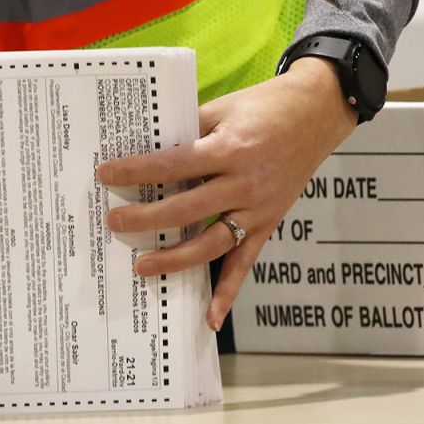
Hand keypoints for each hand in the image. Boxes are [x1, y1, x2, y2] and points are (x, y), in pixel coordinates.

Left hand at [98, 59, 357, 329]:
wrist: (318, 112)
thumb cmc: (265, 106)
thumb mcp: (223, 108)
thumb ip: (188, 131)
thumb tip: (146, 150)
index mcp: (229, 149)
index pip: (173, 165)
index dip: (136, 172)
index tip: (106, 176)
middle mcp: (244, 183)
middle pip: (186, 209)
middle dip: (146, 218)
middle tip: (113, 222)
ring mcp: (257, 208)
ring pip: (211, 242)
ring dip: (175, 258)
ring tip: (142, 266)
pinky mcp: (268, 222)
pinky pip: (246, 262)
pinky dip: (229, 292)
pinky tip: (210, 317)